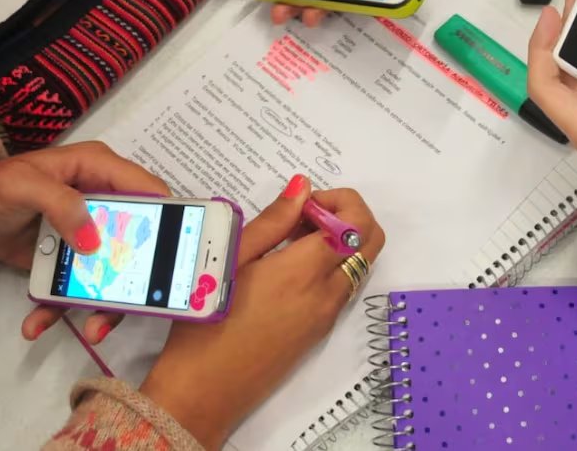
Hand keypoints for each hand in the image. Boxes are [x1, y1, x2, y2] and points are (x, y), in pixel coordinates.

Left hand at [0, 141, 170, 342]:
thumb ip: (60, 203)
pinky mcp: (71, 261)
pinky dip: (61, 309)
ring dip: (105, 304)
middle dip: (141, 274)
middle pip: (138, 239)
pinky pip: (78, 287)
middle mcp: (103, 203)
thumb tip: (92, 240)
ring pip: (113, 271)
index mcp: (99, 171)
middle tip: (144, 301)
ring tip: (93, 330)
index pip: (148, 189)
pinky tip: (38, 324)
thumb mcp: (22, 185)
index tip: (177, 247)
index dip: (168, 214)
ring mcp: (89, 235)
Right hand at [139, 176, 385, 447]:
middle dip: (347, 216)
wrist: (204, 389)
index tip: (302, 204)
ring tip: (287, 242)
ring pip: (359, 264)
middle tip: (303, 216)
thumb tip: (303, 187)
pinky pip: (342, 287)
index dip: (337, 201)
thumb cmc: (206, 322)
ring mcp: (328, 315)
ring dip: (338, 241)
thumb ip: (273, 221)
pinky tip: (286, 268)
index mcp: (305, 272)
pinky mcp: (320, 330)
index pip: (356, 224)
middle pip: (372, 240)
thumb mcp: (231, 260)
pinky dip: (329, 266)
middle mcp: (328, 293)